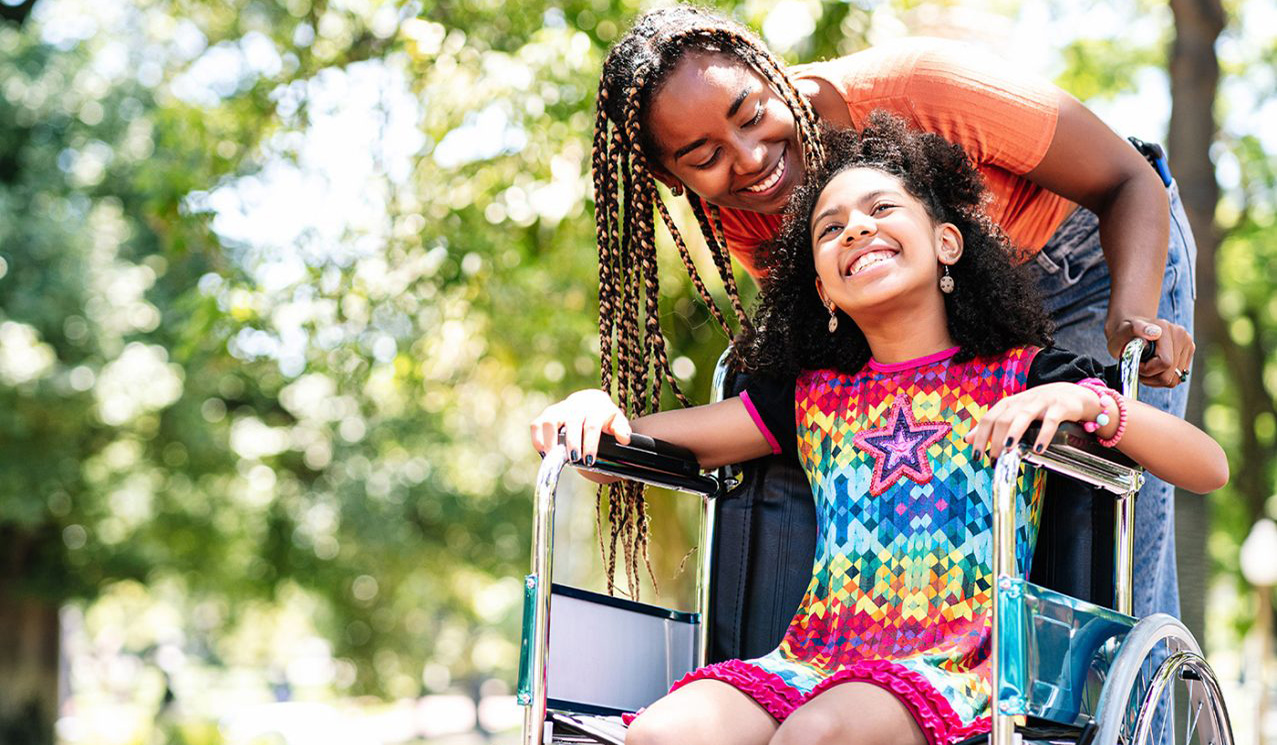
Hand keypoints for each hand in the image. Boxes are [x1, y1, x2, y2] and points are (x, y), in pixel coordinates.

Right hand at [529, 389, 632, 464]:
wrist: (590, 403)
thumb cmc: (604, 417)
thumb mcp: (616, 421)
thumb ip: (621, 429)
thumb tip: (625, 439)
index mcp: (595, 408)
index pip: (592, 425)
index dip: (590, 443)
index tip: (588, 460)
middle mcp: (576, 406)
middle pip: (572, 423)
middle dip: (572, 443)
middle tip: (574, 460)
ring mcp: (559, 409)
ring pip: (549, 420)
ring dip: (550, 441)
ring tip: (554, 458)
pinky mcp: (547, 414)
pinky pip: (536, 424)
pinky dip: (537, 439)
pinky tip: (543, 453)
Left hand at [964, 383, 1099, 457]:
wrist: (1073, 394)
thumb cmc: (1040, 407)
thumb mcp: (1014, 413)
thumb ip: (992, 425)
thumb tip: (968, 439)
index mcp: (1010, 404)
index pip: (989, 418)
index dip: (980, 436)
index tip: (976, 455)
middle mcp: (1023, 401)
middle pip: (1003, 418)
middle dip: (995, 440)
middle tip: (994, 460)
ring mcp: (1042, 402)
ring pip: (1023, 416)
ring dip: (1014, 434)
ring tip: (1008, 450)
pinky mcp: (1060, 407)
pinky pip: (1051, 421)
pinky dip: (1043, 435)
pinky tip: (1038, 449)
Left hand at [1106, 316, 1194, 387]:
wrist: (1131, 329)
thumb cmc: (1124, 333)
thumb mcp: (1122, 332)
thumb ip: (1135, 330)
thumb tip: (1154, 333)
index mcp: (1166, 329)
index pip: (1165, 363)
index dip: (1147, 370)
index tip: (1136, 363)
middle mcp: (1181, 336)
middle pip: (1172, 375)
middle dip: (1151, 376)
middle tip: (1139, 366)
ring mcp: (1187, 344)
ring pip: (1176, 379)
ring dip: (1157, 378)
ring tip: (1146, 366)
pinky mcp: (1189, 353)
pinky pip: (1178, 377)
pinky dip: (1164, 377)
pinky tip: (1154, 368)